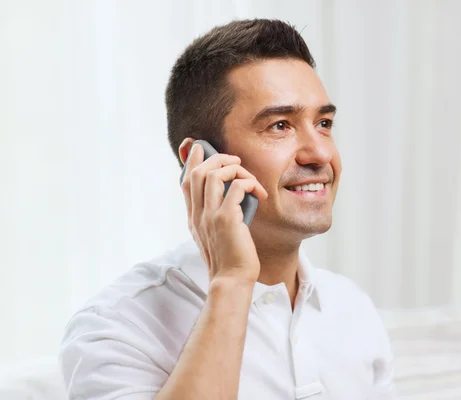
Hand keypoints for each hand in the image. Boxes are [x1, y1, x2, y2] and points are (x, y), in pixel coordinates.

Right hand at [179, 139, 267, 283]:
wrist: (232, 280)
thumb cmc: (230, 258)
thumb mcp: (216, 234)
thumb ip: (215, 215)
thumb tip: (230, 196)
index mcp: (194, 217)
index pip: (185, 181)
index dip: (191, 160)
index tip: (199, 147)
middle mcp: (198, 214)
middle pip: (197, 172)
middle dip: (216, 158)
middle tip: (234, 160)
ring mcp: (210, 216)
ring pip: (213, 175)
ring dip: (233, 168)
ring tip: (247, 176)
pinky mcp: (226, 220)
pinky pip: (236, 188)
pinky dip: (248, 183)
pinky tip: (258, 192)